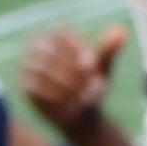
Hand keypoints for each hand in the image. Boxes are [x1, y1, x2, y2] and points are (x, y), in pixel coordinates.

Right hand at [19, 19, 126, 136]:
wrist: (82, 115)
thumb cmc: (92, 86)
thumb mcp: (103, 69)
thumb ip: (109, 50)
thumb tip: (122, 30)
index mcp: (56, 36)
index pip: (61, 36)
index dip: (78, 52)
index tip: (91, 67)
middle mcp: (37, 46)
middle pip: (51, 53)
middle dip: (74, 72)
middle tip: (89, 86)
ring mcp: (27, 65)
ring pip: (44, 71)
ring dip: (68, 86)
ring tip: (82, 96)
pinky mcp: (25, 85)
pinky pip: (38, 88)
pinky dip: (58, 98)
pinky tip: (71, 104)